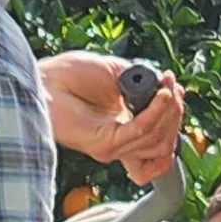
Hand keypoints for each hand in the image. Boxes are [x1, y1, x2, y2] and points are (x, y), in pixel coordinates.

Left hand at [38, 51, 186, 187]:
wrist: (44, 78)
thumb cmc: (70, 75)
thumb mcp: (116, 74)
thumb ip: (142, 85)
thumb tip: (166, 89)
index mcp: (123, 128)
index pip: (161, 141)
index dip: (174, 119)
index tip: (176, 92)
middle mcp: (120, 142)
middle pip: (164, 143)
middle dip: (175, 114)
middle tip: (173, 87)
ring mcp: (113, 147)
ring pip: (157, 140)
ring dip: (169, 111)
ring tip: (167, 88)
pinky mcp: (104, 144)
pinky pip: (140, 132)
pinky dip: (156, 113)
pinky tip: (161, 95)